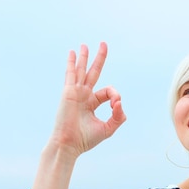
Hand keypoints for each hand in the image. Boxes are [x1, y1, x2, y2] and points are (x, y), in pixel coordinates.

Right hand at [50, 42, 125, 157]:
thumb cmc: (86, 139)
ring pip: (81, 70)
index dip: (115, 96)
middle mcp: (83, 96)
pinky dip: (71, 63)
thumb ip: (118, 117)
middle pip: (93, 73)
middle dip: (99, 59)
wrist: (69, 144)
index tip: (117, 105)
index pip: (108, 92)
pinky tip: (72, 52)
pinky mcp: (69, 92)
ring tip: (85, 45)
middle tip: (104, 44)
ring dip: (84, 57)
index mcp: (92, 104)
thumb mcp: (108, 128)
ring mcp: (75, 93)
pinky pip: (71, 74)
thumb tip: (120, 103)